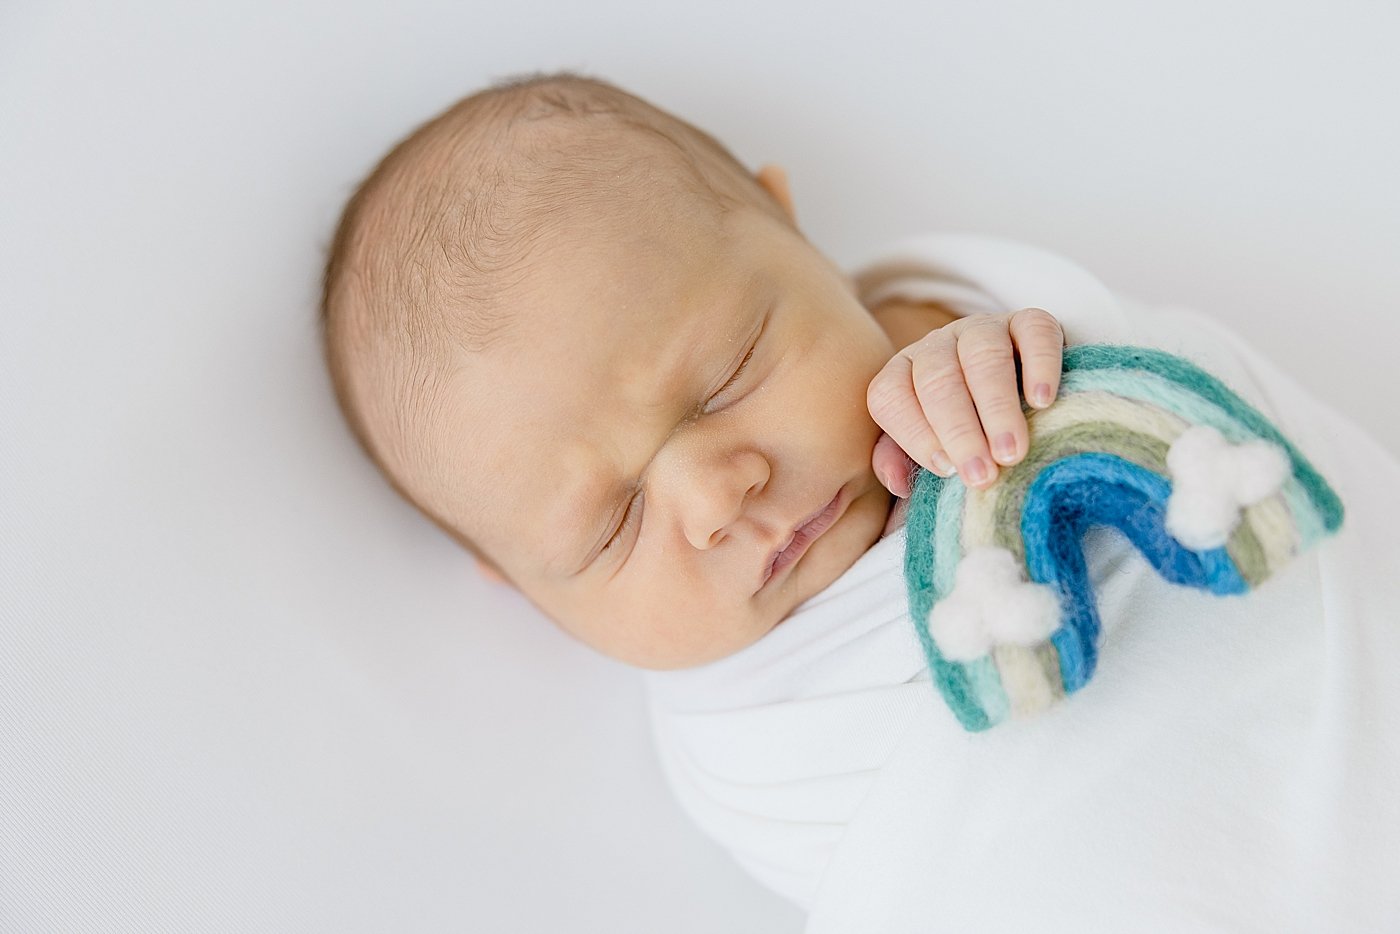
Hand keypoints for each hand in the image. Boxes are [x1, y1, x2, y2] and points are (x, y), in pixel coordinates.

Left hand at [867, 307, 1064, 495]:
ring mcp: (982, 328)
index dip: (914, 434)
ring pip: (982, 356)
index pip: (890, 395)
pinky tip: (1043, 402)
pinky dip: (1040, 365)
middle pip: (937, 379)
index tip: (946, 470)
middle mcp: (937, 345)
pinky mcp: (1028, 320)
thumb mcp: (931, 446)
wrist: (1023, 391)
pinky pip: (1033, 332)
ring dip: (997, 408)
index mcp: (904, 372)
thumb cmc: (968, 429)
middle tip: (983, 475)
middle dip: (960, 431)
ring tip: (1012, 452)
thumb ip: (903, 462)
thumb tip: (898, 483)